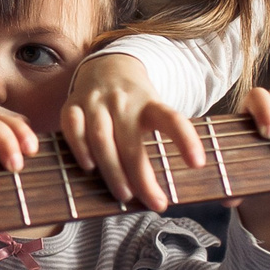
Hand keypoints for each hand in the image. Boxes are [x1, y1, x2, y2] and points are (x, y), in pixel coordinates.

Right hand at [60, 54, 203, 208]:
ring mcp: (95, 102)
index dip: (186, 140)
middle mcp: (122, 101)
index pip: (172, 119)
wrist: (107, 66)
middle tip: (155, 203)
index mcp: (150, 103)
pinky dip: (79, 148)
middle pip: (131, 142)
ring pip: (101, 138)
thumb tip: (167, 187)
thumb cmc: (135, 103)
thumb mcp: (154, 111)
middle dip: (142, 177)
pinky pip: (72, 128)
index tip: (198, 164)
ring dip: (112, 170)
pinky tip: (89, 167)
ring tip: (124, 195)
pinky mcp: (72, 105)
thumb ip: (162, 141)